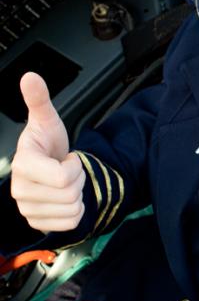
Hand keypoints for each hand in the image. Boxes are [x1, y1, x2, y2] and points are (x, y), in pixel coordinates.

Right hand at [10, 72, 84, 231]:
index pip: (62, 178)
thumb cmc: (48, 144)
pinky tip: (64, 198)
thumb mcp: (48, 121)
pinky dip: (76, 211)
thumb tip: (30, 77)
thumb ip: (39, 100)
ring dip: (77, 194)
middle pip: (70, 194)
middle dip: (77, 179)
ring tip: (65, 182)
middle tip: (66, 169)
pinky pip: (71, 223)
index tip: (65, 158)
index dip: (73, 167)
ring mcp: (27, 209)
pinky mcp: (38, 223)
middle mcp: (19, 190)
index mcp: (23, 165)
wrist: (48, 166)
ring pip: (73, 209)